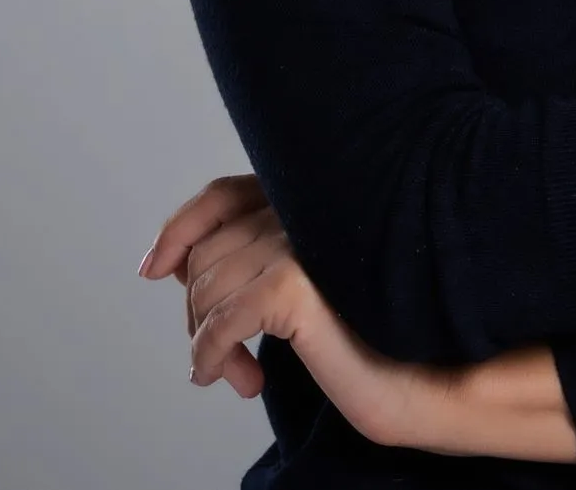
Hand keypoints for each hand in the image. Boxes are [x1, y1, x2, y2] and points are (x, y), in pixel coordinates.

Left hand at [138, 175, 459, 450]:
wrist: (421, 380)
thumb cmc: (366, 338)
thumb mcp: (295, 286)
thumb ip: (248, 259)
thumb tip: (164, 264)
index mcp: (307, 200)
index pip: (222, 195)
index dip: (180, 229)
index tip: (154, 268)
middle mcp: (303, 208)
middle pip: (205, 253)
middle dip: (199, 311)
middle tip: (224, 356)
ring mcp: (298, 240)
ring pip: (207, 289)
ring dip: (207, 342)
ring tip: (239, 374)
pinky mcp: (294, 281)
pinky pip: (221, 322)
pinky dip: (210, 354)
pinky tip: (227, 377)